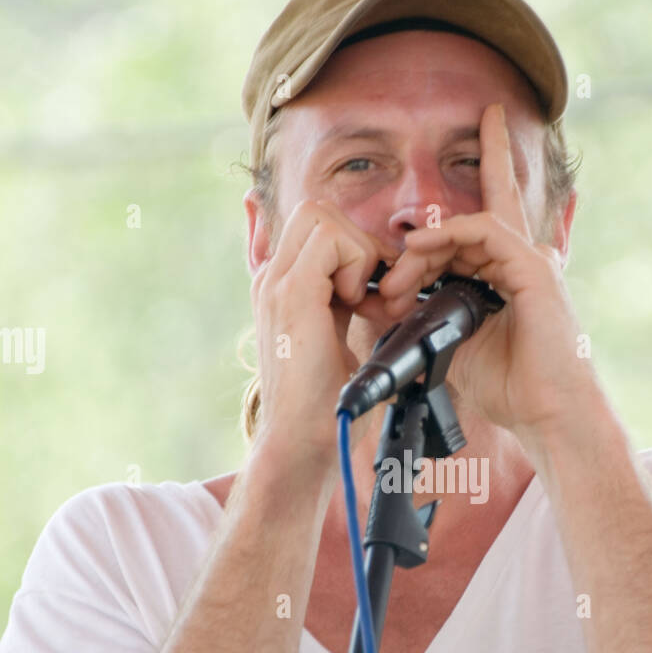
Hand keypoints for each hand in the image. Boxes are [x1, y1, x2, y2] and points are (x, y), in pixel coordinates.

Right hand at [248, 199, 396, 485]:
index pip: (318, 227)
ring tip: (367, 303)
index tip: (377, 291)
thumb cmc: (327, 403)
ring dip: (360, 253)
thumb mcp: (339, 338)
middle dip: (360, 242)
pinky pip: (330, 241)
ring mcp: (276, 283)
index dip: (356, 246)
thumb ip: (346, 303)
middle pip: (318, 211)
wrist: (302, 442)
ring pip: (322, 217)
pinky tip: (359, 307)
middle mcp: (273, 278)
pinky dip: (357, 266)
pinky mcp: (291, 294)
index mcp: (283, 287)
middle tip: (377, 291)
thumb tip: (377, 283)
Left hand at [377, 104, 593, 444]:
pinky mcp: (535, 270)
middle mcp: (525, 262)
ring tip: (395, 281)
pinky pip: (486, 232)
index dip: (468, 189)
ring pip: (470, 226)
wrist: (548, 416)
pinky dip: (449, 236)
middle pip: (470, 220)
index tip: (445, 181)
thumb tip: (386, 302)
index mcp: (509, 278)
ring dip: (424, 248)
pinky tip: (420, 250)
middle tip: (386, 276)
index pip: (484, 221)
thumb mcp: (454, 347)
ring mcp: (532, 263)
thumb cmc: (512, 389)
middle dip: (423, 235)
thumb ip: (428, 316)